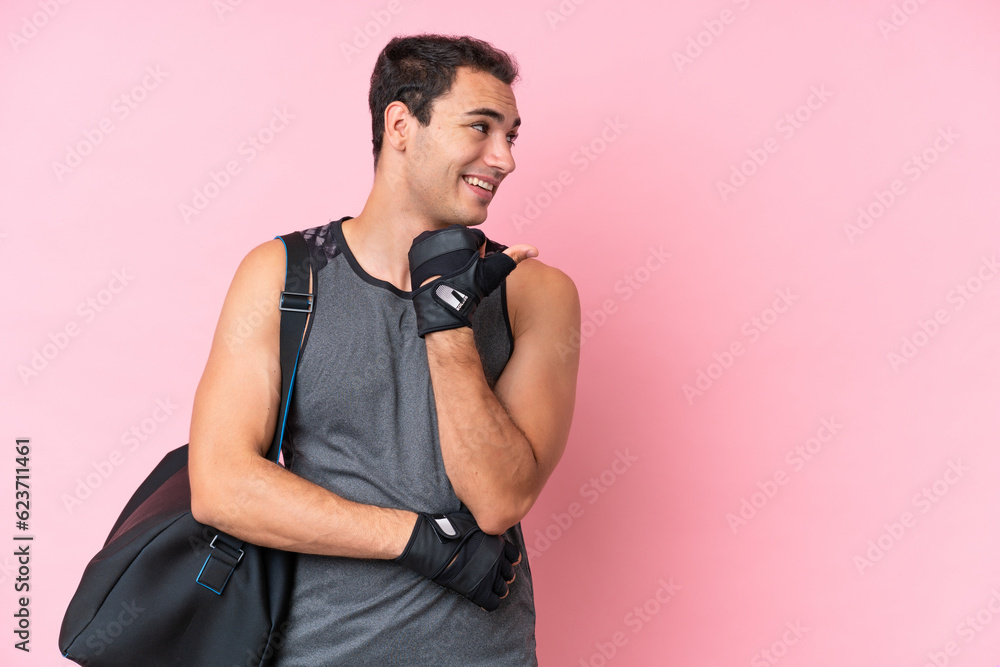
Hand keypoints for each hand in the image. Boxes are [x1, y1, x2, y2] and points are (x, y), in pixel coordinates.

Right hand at [395, 510, 520, 610]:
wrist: (435, 545)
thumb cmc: (449, 530)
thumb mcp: (472, 522)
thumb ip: (484, 528)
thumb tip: (485, 527)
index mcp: (498, 544)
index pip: (514, 555)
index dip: (509, 559)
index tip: (503, 561)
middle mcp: (498, 561)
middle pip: (509, 573)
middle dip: (503, 575)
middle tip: (493, 576)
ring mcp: (489, 577)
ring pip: (503, 589)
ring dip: (497, 589)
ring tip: (488, 588)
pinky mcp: (479, 591)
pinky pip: (492, 603)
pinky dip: (489, 602)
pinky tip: (481, 599)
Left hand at [408, 225, 535, 336]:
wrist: (444, 305)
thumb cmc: (470, 289)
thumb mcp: (493, 271)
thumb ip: (514, 257)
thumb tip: (534, 249)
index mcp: (460, 232)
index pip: (474, 239)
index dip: (476, 256)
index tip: (472, 269)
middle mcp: (441, 232)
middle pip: (458, 241)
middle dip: (462, 255)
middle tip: (461, 273)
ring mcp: (425, 240)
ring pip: (444, 246)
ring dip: (448, 257)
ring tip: (449, 273)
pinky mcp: (413, 249)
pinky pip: (428, 250)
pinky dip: (433, 260)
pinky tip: (437, 272)